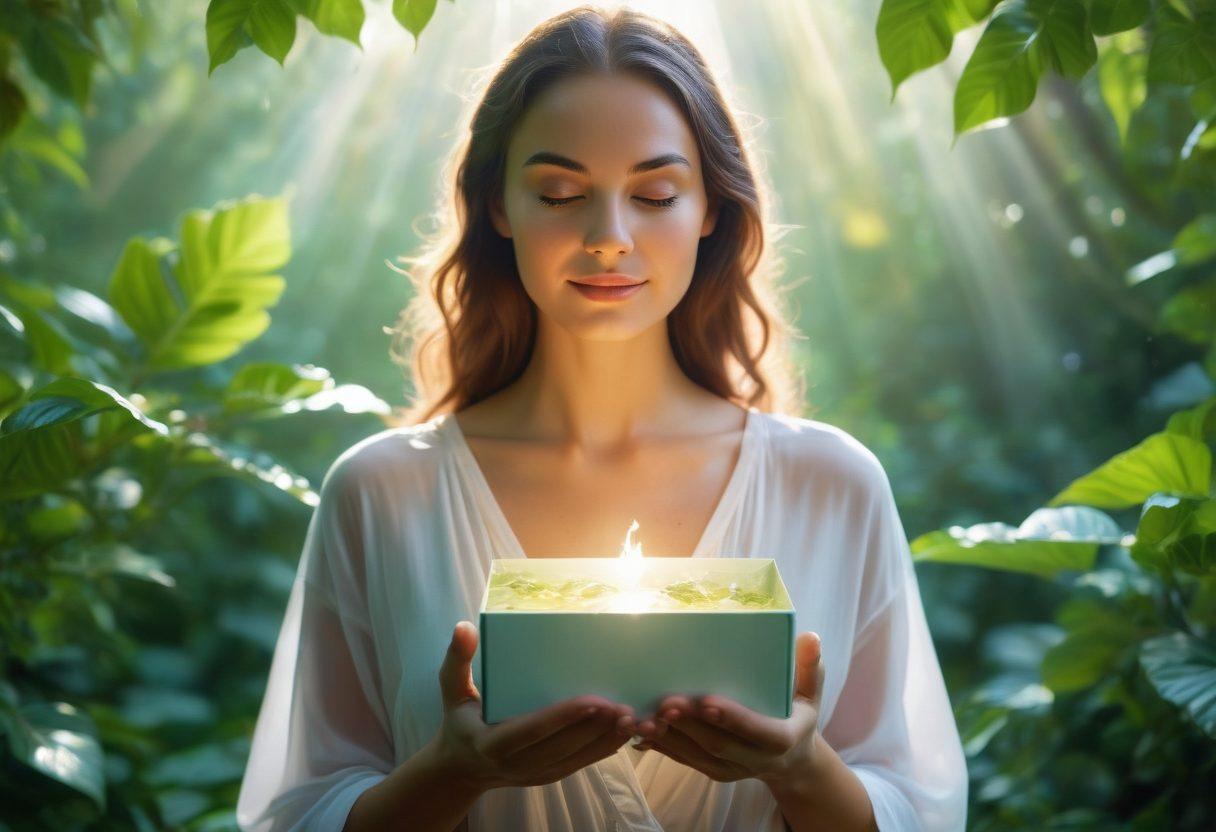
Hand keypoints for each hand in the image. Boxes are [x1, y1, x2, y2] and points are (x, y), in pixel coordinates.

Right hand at [427, 621, 637, 791]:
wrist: (460, 766)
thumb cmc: (459, 719)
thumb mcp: (451, 689)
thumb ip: (457, 659)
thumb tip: (464, 627)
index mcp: (490, 743)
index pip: (532, 730)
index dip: (564, 716)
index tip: (594, 699)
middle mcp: (513, 764)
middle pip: (561, 747)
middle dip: (594, 727)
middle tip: (623, 705)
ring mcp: (532, 775)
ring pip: (575, 759)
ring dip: (606, 740)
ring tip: (631, 717)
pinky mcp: (546, 777)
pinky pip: (578, 765)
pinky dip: (603, 751)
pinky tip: (623, 733)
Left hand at [631, 631, 825, 786]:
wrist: (791, 760)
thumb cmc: (798, 714)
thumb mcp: (811, 692)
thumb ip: (811, 667)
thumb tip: (811, 637)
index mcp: (782, 739)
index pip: (758, 731)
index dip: (732, 718)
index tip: (708, 702)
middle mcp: (756, 760)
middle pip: (719, 744)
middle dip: (691, 724)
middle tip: (666, 701)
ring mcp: (732, 769)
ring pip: (696, 755)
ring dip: (669, 736)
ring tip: (645, 716)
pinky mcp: (713, 772)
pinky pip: (684, 760)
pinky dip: (662, 745)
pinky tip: (641, 729)